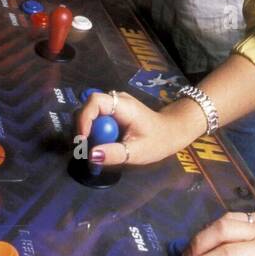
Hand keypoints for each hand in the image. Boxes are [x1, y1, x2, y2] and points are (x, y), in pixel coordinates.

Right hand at [73, 89, 196, 166]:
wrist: (171, 132)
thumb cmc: (158, 141)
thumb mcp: (137, 152)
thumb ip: (114, 153)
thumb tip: (90, 155)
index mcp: (124, 106)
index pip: (95, 101)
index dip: (84, 118)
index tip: (83, 139)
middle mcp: (116, 100)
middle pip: (89, 107)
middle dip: (83, 127)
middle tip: (84, 148)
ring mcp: (114, 104)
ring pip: (90, 113)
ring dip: (88, 130)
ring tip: (92, 148)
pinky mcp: (112, 111)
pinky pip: (96, 118)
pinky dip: (94, 131)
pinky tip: (101, 143)